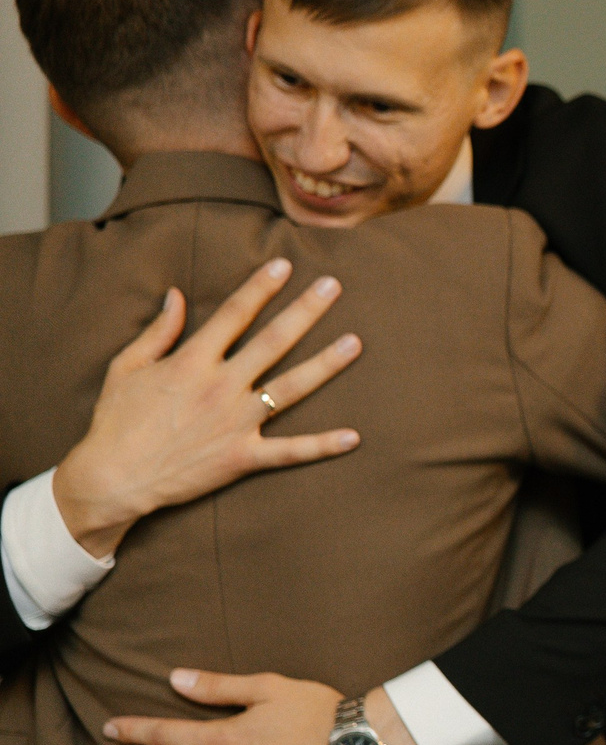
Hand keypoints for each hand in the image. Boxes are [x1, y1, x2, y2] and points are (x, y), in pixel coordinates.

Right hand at [52, 261, 363, 559]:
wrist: (112, 478)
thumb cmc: (116, 421)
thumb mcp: (126, 367)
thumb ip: (157, 331)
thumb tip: (176, 294)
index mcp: (192, 361)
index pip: (234, 315)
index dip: (260, 287)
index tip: (285, 265)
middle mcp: (220, 387)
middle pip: (273, 342)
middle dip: (305, 311)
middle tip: (333, 287)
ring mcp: (236, 423)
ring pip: (292, 388)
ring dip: (326, 365)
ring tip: (355, 343)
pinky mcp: (242, 457)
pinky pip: (290, 452)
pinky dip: (322, 446)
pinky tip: (354, 438)